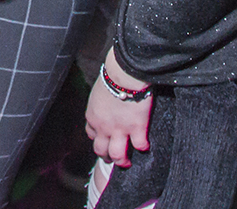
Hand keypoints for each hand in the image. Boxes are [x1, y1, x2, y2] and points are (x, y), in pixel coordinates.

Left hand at [85, 51, 152, 168]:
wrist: (124, 74)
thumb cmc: (112, 75)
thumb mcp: (99, 91)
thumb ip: (102, 102)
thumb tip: (107, 101)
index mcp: (93, 116)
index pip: (91, 133)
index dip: (97, 137)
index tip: (102, 138)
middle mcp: (103, 126)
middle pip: (100, 149)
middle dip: (105, 156)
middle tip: (111, 158)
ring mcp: (119, 129)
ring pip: (117, 154)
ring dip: (122, 160)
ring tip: (126, 162)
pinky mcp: (136, 128)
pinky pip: (139, 145)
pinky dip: (142, 147)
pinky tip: (145, 146)